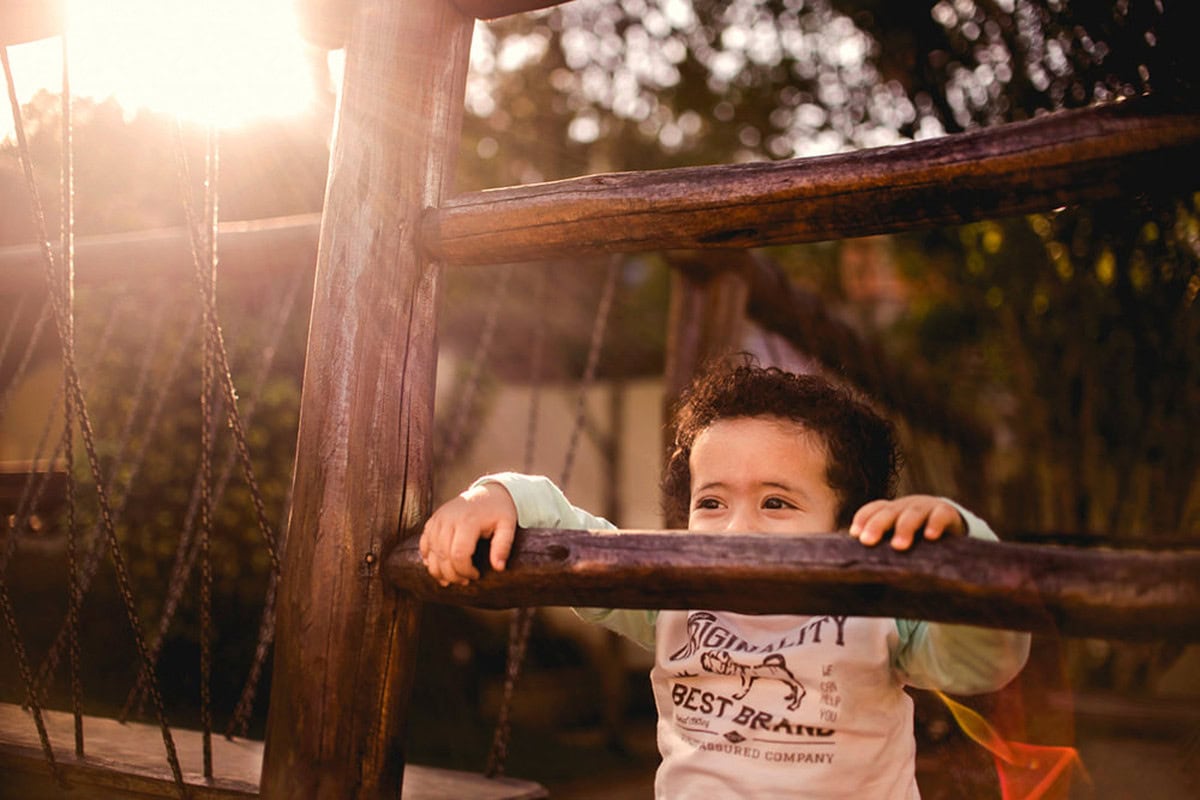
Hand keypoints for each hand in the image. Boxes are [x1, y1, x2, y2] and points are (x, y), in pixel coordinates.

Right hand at [419, 482, 517, 585]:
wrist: (488, 493)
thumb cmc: (499, 511)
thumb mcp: (507, 525)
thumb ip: (503, 546)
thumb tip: (498, 568)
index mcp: (468, 521)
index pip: (459, 554)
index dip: (465, 571)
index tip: (476, 576)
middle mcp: (448, 519)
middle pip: (442, 556)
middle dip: (453, 575)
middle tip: (465, 581)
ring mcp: (438, 519)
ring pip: (431, 553)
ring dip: (439, 571)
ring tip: (452, 579)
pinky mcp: (432, 521)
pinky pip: (424, 544)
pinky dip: (428, 559)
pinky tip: (439, 568)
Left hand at [849, 495, 965, 550]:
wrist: (955, 526)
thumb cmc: (921, 540)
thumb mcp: (901, 540)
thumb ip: (886, 552)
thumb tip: (864, 575)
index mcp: (892, 512)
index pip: (874, 509)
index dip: (863, 519)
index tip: (854, 534)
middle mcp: (906, 507)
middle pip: (889, 512)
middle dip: (876, 525)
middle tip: (867, 541)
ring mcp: (927, 507)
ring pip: (913, 514)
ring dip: (904, 528)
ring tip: (898, 546)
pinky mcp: (947, 513)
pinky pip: (940, 516)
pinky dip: (935, 524)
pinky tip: (930, 536)